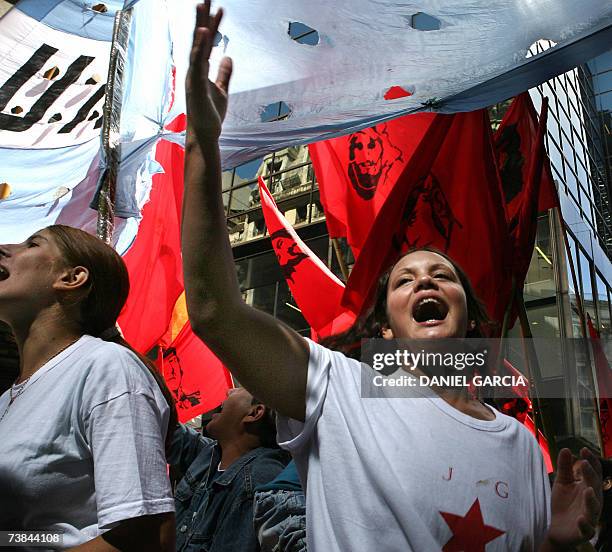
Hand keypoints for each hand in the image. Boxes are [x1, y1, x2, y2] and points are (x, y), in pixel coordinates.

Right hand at [186, 1, 232, 142]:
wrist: (206, 134)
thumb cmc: (210, 114)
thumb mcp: (222, 90)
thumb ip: (224, 74)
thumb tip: (228, 57)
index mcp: (200, 69)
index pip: (207, 42)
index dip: (214, 25)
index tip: (220, 8)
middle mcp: (194, 68)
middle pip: (199, 38)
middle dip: (203, 17)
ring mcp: (193, 76)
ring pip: (196, 46)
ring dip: (199, 25)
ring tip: (203, 5)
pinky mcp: (195, 85)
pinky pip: (197, 62)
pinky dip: (200, 47)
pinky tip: (205, 32)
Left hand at [545, 448, 601, 549]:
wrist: (557, 528)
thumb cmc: (563, 504)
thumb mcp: (562, 483)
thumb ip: (564, 467)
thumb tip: (566, 449)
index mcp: (588, 488)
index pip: (593, 473)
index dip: (591, 462)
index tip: (584, 449)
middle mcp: (591, 502)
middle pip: (595, 487)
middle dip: (591, 476)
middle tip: (584, 463)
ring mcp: (589, 517)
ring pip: (594, 509)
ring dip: (592, 500)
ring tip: (588, 490)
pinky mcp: (583, 531)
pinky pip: (587, 529)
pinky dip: (585, 524)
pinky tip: (580, 518)